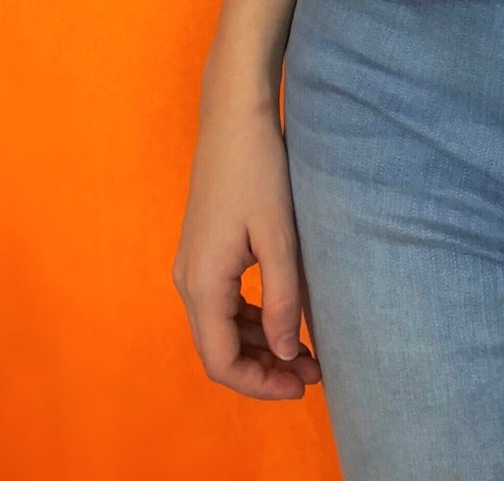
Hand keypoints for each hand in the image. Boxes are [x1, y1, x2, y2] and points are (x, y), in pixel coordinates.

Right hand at [172, 96, 322, 398]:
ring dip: (260, 345)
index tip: (304, 385)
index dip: (261, 383)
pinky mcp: (204, 251)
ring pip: (221, 328)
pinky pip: (223, 302)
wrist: (234, 117)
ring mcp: (193, 265)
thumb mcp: (280, 237)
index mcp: (203, 283)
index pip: (222, 361)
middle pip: (220, 349)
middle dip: (265, 368)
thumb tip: (288, 353)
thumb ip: (282, 299)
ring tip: (307, 350)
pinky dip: (252, 319)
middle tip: (314, 372)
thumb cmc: (259, 170)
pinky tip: (285, 318)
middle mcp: (189, 281)